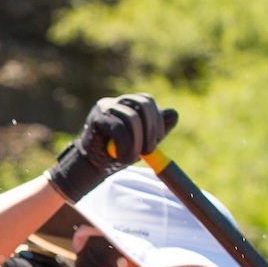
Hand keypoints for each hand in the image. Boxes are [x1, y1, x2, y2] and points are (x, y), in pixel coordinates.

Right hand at [45, 93, 177, 202]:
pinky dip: (126, 146)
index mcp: (128, 104)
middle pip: (142, 104)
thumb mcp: (142, 142)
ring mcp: (105, 107)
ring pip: (131, 118)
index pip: (146, 101)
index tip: (157, 139)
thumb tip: (174, 113)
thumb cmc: (117, 152)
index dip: (156, 119)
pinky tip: (123, 158)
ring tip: (133, 158)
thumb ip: (157, 129)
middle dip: (150, 128)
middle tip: (149, 150)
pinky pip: (118, 129)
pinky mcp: (96, 118)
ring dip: (137, 141)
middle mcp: (116, 102)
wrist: (93, 166)